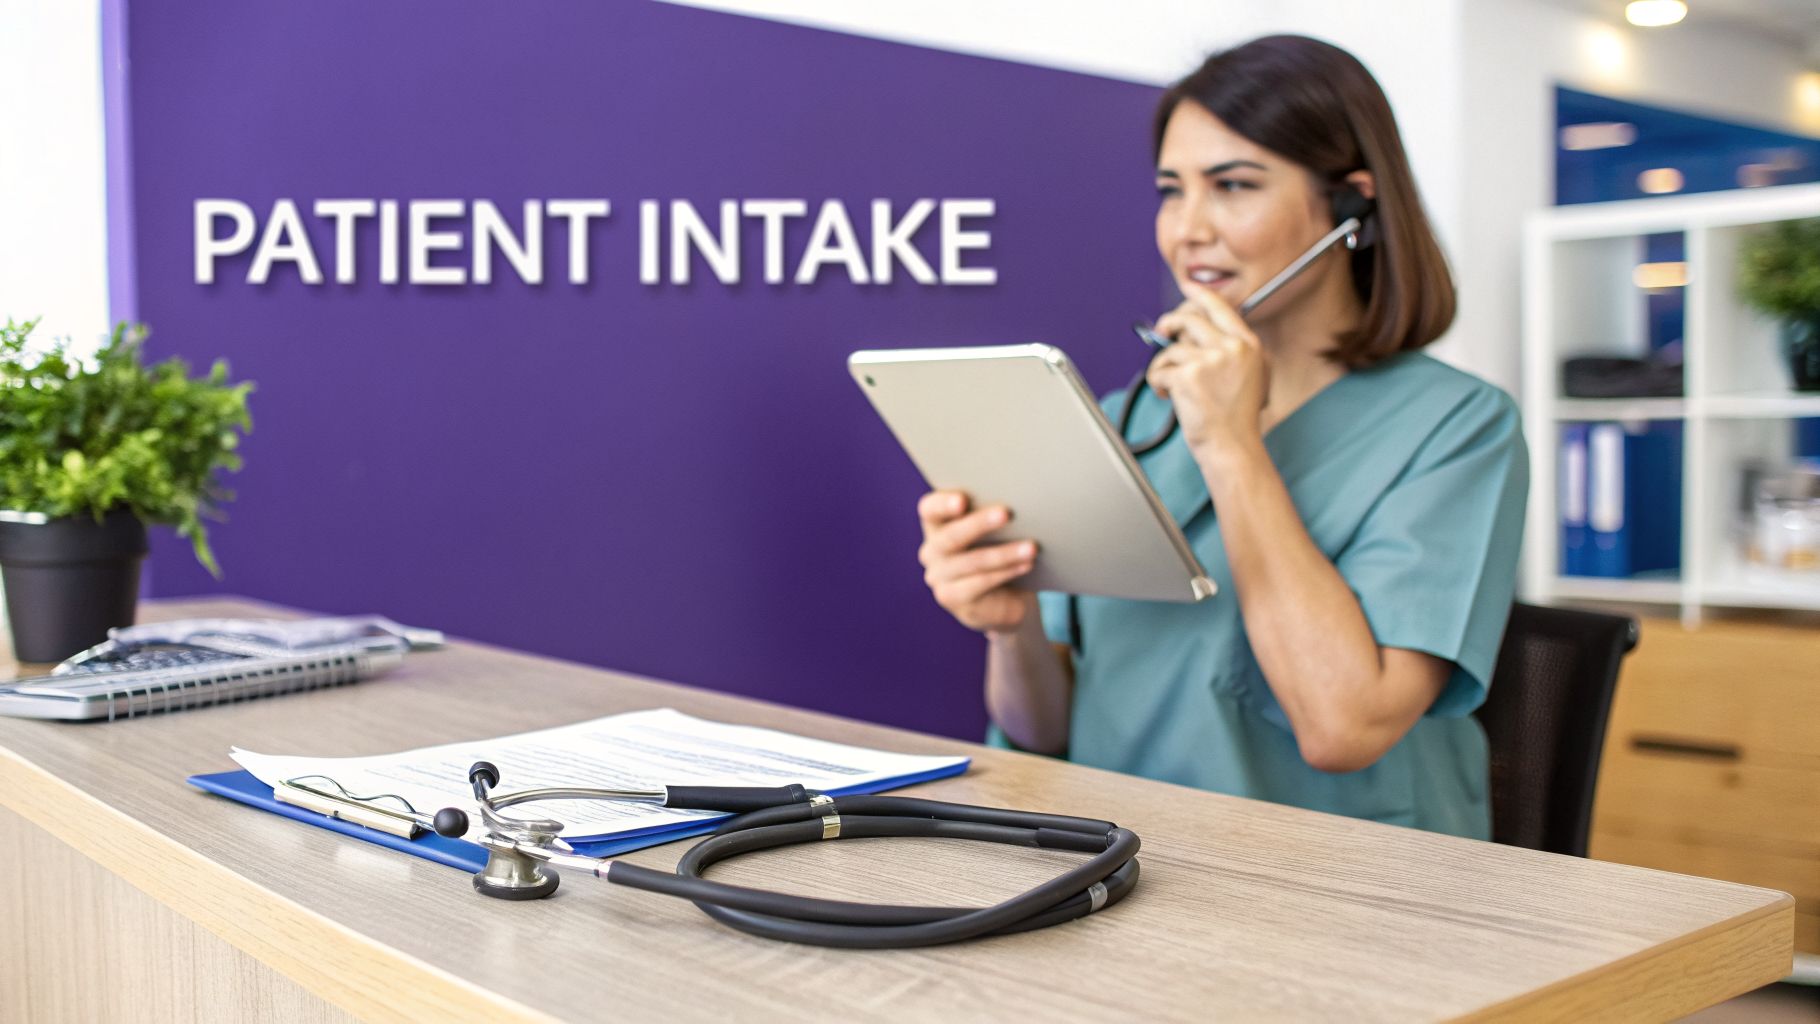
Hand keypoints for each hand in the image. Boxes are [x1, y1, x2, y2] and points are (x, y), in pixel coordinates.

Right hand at [916, 489, 1037, 634]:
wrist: (1000, 598)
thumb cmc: (997, 550)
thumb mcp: (992, 530)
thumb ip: (993, 515)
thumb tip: (1020, 500)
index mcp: (935, 525)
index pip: (930, 509)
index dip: (943, 504)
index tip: (962, 500)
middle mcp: (931, 551)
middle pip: (951, 536)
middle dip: (979, 524)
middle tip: (1006, 513)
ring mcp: (938, 577)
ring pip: (971, 562)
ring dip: (1004, 553)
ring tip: (1031, 547)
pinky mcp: (951, 598)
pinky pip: (980, 583)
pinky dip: (1006, 573)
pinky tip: (1026, 565)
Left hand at [1148, 281, 1269, 461]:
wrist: (1232, 446)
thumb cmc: (1236, 418)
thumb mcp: (1251, 376)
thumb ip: (1233, 350)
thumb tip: (1200, 330)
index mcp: (1248, 345)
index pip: (1221, 307)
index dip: (1200, 295)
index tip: (1187, 286)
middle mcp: (1231, 347)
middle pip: (1190, 319)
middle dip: (1170, 323)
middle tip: (1162, 331)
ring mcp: (1209, 360)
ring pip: (1171, 347)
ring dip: (1164, 365)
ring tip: (1171, 387)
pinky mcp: (1188, 375)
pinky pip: (1159, 368)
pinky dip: (1157, 382)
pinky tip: (1168, 396)